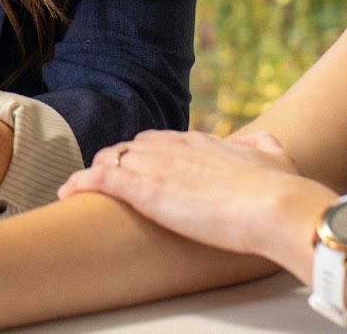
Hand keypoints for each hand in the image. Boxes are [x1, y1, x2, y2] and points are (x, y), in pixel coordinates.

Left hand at [59, 130, 332, 267]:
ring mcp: (158, 166)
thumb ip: (262, 144)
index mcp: (202, 142)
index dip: (147, 154)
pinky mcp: (146, 190)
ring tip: (84, 190)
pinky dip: (81, 183)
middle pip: (133, 148)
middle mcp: (176, 148)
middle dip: (119, 163)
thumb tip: (254, 141)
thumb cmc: (280, 188)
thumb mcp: (276, 155)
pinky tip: (67, 191)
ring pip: (113, 159)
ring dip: (98, 173)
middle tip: (110, 182)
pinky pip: (101, 179)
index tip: (141, 167)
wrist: (275, 206)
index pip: (161, 140)